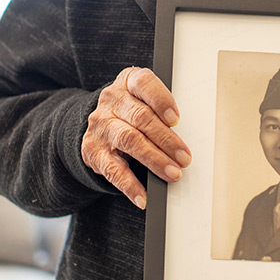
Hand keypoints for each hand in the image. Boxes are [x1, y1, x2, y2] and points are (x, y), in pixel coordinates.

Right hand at [81, 66, 190, 208]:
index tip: (177, 119)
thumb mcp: (144, 101)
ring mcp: (100, 126)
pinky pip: (113, 170)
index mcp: (127, 83)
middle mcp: (111, 101)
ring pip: (129, 140)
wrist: (100, 125)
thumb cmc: (133, 112)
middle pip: (141, 117)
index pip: (143, 83)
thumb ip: (161, 113)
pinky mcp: (93, 151)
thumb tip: (185, 141)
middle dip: (166, 139)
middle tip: (185, 157)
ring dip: (154, 159)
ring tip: (173, 174)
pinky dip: (130, 185)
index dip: (161, 100)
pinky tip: (144, 196)